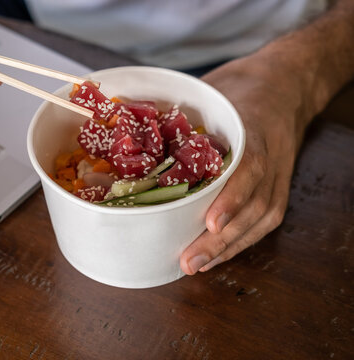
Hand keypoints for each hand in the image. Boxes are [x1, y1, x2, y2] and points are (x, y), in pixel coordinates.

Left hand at [179, 54, 307, 273]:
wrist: (284, 86)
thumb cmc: (241, 88)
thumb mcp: (211, 90)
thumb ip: (182, 115)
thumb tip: (128, 130)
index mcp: (252, 129)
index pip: (248, 168)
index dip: (232, 198)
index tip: (212, 222)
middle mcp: (270, 158)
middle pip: (253, 205)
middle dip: (222, 238)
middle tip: (189, 260)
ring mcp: (277, 176)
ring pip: (260, 219)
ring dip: (229, 248)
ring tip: (198, 265)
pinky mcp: (277, 188)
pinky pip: (263, 221)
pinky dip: (241, 242)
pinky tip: (217, 256)